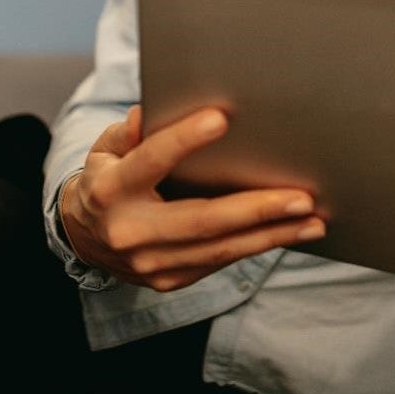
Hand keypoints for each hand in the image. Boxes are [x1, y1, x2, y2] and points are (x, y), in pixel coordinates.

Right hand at [59, 107, 326, 291]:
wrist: (81, 238)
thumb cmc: (105, 179)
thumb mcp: (104, 149)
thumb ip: (128, 132)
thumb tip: (150, 113)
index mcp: (110, 190)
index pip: (150, 161)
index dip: (183, 140)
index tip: (221, 118)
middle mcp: (130, 232)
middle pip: (201, 220)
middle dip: (257, 209)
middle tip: (302, 197)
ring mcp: (151, 263)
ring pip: (220, 248)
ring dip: (272, 235)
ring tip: (313, 220)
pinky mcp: (170, 280)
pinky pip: (220, 260)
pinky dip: (257, 245)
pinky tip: (289, 232)